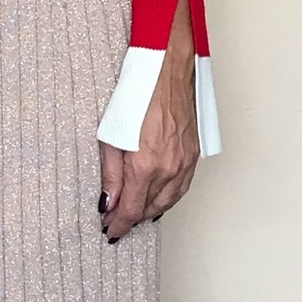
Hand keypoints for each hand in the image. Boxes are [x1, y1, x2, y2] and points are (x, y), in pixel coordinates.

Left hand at [98, 0, 199, 240]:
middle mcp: (169, 169)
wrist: (165, 70)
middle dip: (131, 219)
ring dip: (149, 211)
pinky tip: (157, 200)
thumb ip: (110, 176)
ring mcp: (184, 162)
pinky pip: (181, 188)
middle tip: (116, 223)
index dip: (118, 224)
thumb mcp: (109, 138)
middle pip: (149, 209)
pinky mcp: (193, 154)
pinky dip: (168, 199)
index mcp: (146, 166)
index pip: (131, 210)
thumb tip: (108, 203)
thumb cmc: (136, 95)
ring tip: (134, 216)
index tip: (109, 231)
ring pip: (168, 202)